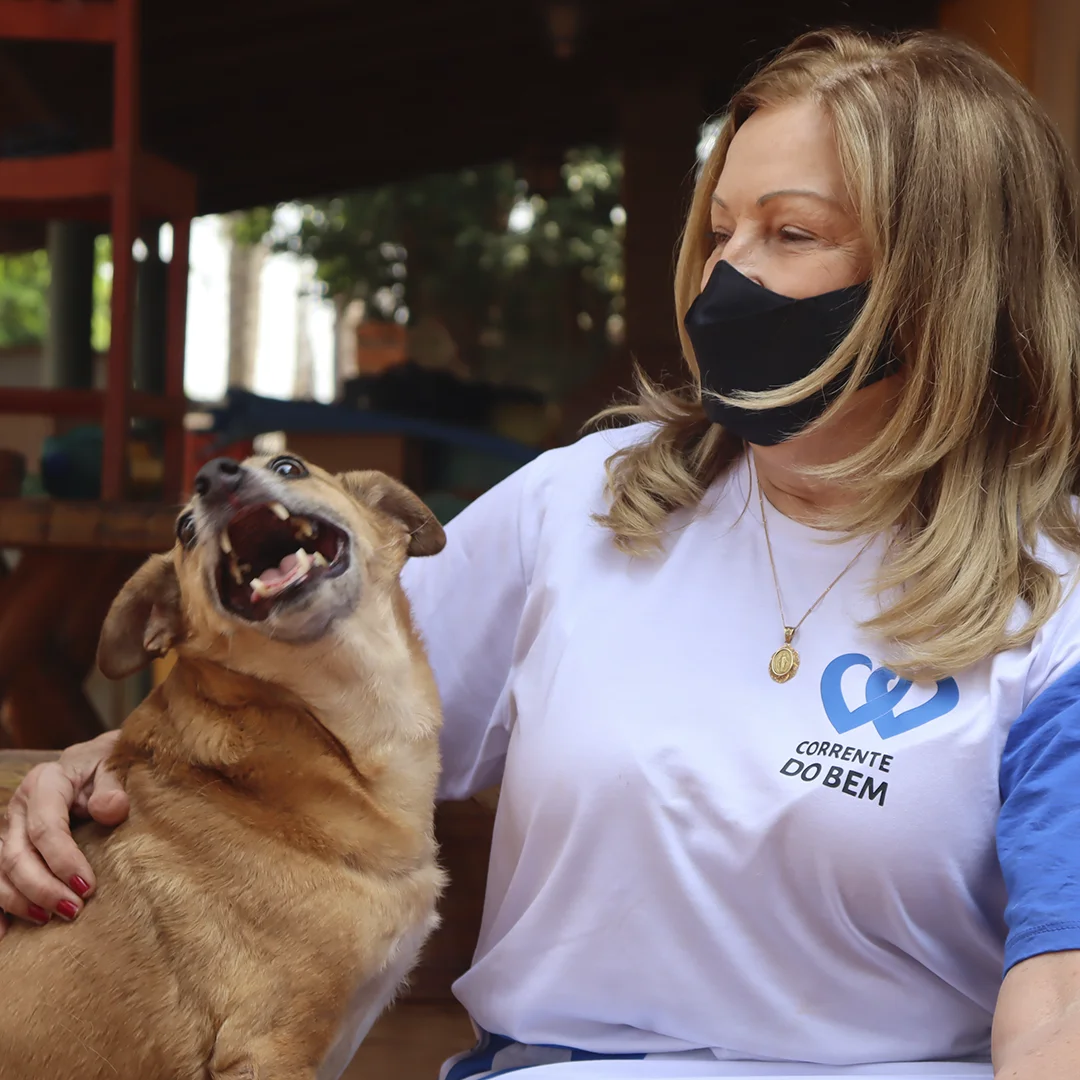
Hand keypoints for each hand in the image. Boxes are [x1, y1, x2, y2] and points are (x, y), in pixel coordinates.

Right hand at [0, 730, 127, 936]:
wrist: (93, 761)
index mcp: (45, 783)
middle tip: (73, 910)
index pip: (46, 828)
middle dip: (42, 888)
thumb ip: (113, 786)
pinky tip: (4, 931)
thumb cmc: (106, 766)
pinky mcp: (6, 843)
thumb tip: (111, 809)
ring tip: (48, 919)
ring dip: (20, 900)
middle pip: (17, 854)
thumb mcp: (115, 766)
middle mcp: (18, 806)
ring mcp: (8, 827)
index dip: (63, 861)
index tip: (87, 887)